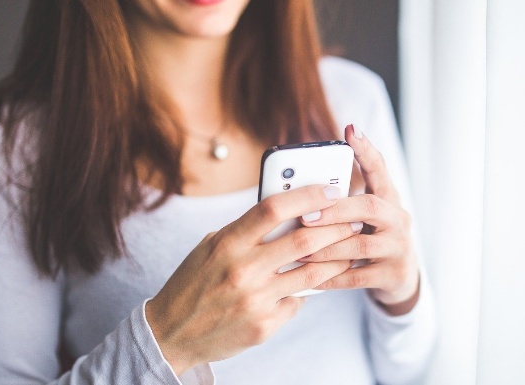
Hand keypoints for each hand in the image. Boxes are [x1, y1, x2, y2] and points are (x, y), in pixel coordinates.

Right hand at [145, 185, 358, 374]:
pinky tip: (315, 283)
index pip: (273, 209)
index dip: (307, 195)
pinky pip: (298, 301)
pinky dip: (308, 290)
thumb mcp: (211, 247)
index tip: (330, 190)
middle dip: (336, 227)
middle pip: (303, 240)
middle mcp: (242, 270)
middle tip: (352, 220)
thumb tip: (287, 215)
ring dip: (336, 259)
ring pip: (311, 274)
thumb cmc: (193, 283)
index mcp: (227, 243)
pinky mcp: (264, 325)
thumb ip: (245, 231)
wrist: (172, 333)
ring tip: (349, 250)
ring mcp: (255, 300)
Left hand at [298, 124, 419, 315]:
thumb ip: (340, 203)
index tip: (350, 129)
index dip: (366, 150)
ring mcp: (399, 247)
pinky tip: (311, 278)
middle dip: (335, 210)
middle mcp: (399, 219)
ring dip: (326, 248)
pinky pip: (358, 277)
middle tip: (304, 215)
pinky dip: (332, 277)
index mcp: (388, 199)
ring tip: (299, 250)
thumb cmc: (369, 238)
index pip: (380, 169)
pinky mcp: (394, 274)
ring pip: (361, 245)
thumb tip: (296, 190)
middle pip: (370, 207)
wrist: (399, 278)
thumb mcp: (361, 217)